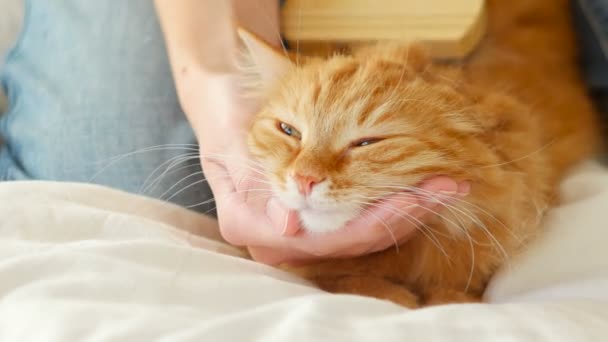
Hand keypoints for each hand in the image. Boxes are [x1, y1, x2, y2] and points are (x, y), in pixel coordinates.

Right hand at [179, 69, 469, 264]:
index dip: (367, 220)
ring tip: (447, 185)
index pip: (316, 237)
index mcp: (249, 225)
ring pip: (360, 233)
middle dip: (400, 214)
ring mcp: (297, 232)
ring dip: (406, 209)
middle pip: (347, 240)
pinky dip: (392, 202)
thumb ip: (257, 176)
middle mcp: (276, 239)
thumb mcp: (234, 139)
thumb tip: (289, 223)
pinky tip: (425, 187)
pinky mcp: (317, 220)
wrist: (226, 103)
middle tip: (445, 188)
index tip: (412, 198)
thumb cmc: (227, 116)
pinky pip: (360, 220)